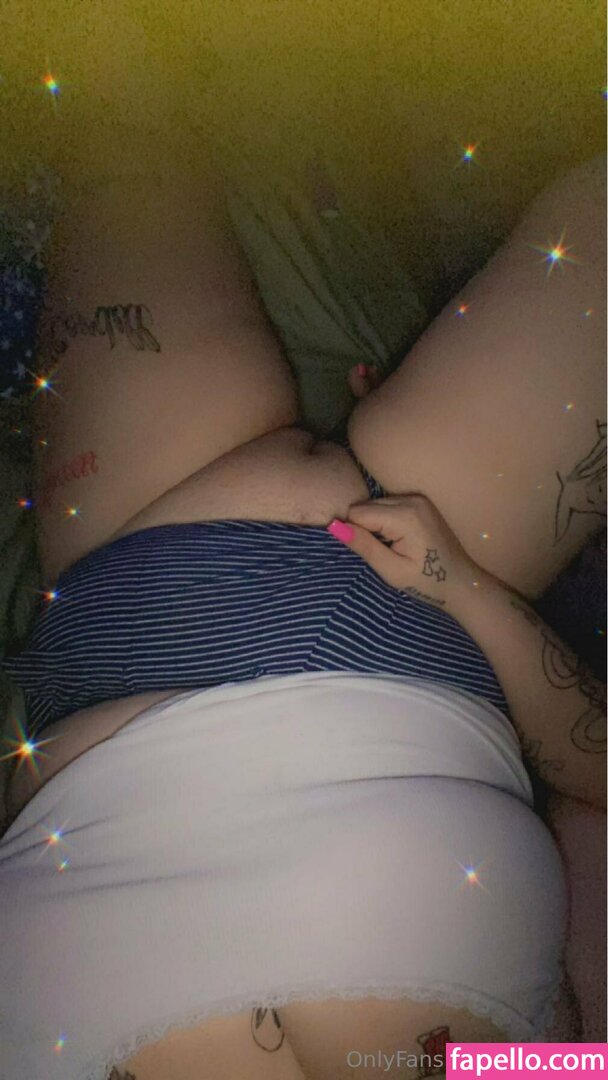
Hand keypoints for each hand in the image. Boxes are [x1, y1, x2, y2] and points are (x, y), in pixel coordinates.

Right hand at [330, 494, 479, 612]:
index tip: (369, 553)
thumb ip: (364, 545)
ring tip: (393, 546)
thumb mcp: (391, 570)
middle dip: (366, 527)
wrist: (461, 582)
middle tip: (384, 552)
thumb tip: (334, 526)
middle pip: (365, 505)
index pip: (357, 513)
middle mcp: (411, 499)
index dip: (355, 533)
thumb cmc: (426, 582)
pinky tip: (399, 538)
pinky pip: (388, 504)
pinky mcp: (420, 501)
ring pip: (375, 504)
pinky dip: (386, 520)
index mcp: (404, 516)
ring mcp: (417, 498)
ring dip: (376, 524)